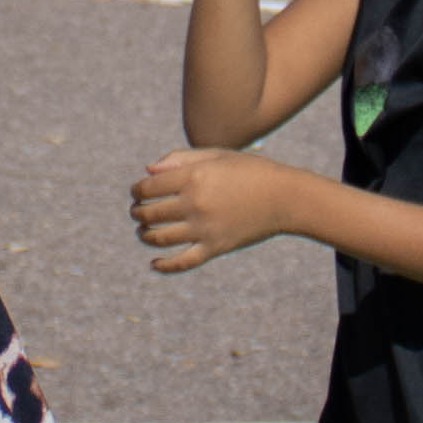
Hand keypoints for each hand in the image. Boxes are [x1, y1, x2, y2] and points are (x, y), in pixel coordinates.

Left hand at [132, 142, 292, 272]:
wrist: (285, 197)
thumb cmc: (250, 171)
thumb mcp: (216, 156)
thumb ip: (181, 159)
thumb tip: (148, 171)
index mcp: (194, 176)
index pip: (148, 187)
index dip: (137, 190)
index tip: (137, 192)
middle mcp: (195, 203)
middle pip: (150, 213)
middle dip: (138, 212)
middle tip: (137, 212)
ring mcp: (204, 228)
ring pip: (160, 238)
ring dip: (144, 236)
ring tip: (143, 232)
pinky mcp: (215, 248)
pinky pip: (183, 262)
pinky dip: (165, 266)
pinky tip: (154, 264)